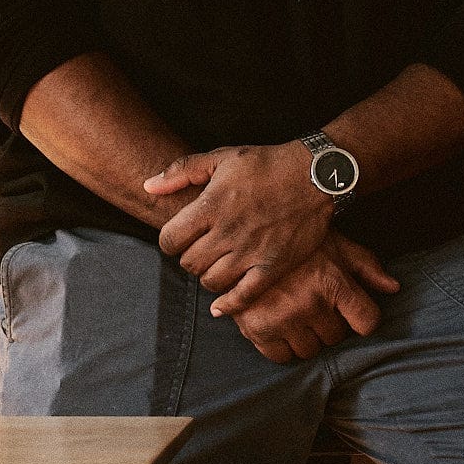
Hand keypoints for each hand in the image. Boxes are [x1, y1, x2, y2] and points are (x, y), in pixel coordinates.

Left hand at [146, 142, 332, 297]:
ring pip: (211, 282)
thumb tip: (148, 186)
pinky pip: (243, 296)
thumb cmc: (266, 164)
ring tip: (216, 265)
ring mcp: (251, 252)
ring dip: (208, 276)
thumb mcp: (222, 157)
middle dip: (189, 258)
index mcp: (211, 206)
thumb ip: (181, 171)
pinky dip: (228, 305)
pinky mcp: (272, 267)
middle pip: (189, 263)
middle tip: (200, 249)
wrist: (316, 175)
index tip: (179, 236)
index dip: (170, 240)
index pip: (169, 239)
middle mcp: (228, 232)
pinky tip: (221, 306)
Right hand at [222, 233, 398, 363]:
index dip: (362, 318)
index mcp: (333, 282)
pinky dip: (283, 346)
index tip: (352, 312)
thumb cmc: (297, 239)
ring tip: (296, 312)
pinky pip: (281, 356)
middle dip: (330, 323)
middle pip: (336, 337)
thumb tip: (393, 288)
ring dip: (306, 336)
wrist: (243, 234)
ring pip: (310, 350)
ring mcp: (283, 319)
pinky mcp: (257, 329)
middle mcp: (310, 304)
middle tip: (315, 303)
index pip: (367, 322)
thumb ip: (366, 266)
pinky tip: (278, 323)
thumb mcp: (335, 244)